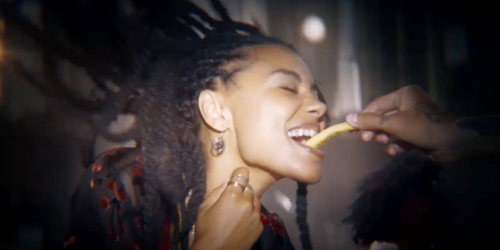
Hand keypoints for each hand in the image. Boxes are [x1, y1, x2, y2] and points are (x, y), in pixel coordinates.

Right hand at [192, 167, 262, 249]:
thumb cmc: (206, 230)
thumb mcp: (204, 208)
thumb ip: (216, 192)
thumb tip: (226, 182)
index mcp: (231, 195)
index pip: (242, 175)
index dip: (240, 174)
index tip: (240, 173)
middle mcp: (246, 202)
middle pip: (249, 189)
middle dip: (242, 192)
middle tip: (233, 201)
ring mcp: (255, 215)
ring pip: (255, 201)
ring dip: (248, 203)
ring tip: (238, 213)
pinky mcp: (259, 226)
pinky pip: (257, 215)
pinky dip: (251, 216)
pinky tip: (242, 224)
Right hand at [345, 85, 460, 160]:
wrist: (455, 142)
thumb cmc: (424, 127)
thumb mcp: (395, 123)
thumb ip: (370, 121)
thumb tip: (348, 118)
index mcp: (403, 95)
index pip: (376, 105)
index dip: (362, 117)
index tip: (350, 129)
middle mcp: (407, 105)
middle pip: (382, 117)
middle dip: (374, 129)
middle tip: (366, 139)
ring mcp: (413, 120)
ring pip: (389, 129)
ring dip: (384, 138)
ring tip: (382, 143)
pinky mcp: (417, 135)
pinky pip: (399, 139)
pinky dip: (395, 145)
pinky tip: (394, 151)